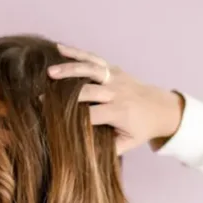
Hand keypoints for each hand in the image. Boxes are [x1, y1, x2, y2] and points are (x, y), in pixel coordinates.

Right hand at [47, 44, 183, 153]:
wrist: (162, 108)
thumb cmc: (141, 129)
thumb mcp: (128, 144)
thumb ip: (107, 149)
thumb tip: (80, 154)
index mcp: (119, 112)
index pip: (91, 115)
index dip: (70, 117)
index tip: (49, 119)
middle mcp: (117, 92)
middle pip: (88, 90)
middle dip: (65, 94)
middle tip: (41, 97)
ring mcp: (115, 77)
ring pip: (90, 69)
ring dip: (69, 69)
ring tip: (50, 72)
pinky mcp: (113, 68)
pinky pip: (94, 58)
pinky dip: (76, 52)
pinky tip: (59, 47)